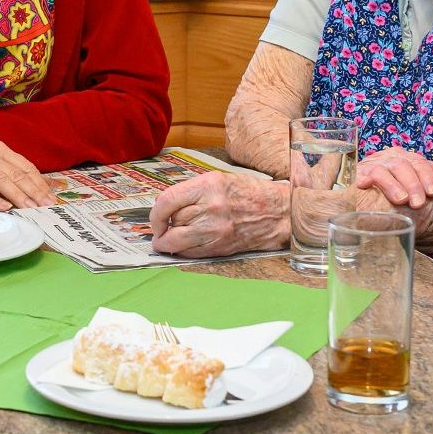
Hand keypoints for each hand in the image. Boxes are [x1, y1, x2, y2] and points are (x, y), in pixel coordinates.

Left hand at [148, 173, 289, 257]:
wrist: (277, 212)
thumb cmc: (247, 192)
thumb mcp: (217, 180)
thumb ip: (191, 191)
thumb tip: (164, 206)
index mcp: (208, 186)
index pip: (167, 201)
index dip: (155, 213)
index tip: (155, 218)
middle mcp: (212, 208)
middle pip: (172, 221)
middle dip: (162, 227)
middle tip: (160, 229)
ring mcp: (216, 230)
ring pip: (177, 241)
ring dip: (167, 242)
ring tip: (165, 240)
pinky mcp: (221, 247)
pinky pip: (191, 253)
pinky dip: (181, 251)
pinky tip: (180, 246)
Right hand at [353, 146, 432, 208]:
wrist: (361, 187)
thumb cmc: (391, 188)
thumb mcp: (407, 179)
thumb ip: (421, 172)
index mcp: (403, 158)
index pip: (418, 163)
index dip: (427, 176)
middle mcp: (387, 159)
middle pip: (402, 165)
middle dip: (412, 184)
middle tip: (418, 203)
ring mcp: (370, 167)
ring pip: (381, 171)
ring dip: (392, 185)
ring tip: (401, 200)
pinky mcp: (355, 177)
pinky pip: (358, 176)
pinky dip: (363, 179)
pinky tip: (365, 186)